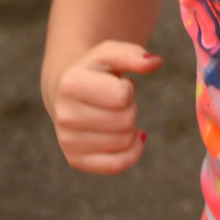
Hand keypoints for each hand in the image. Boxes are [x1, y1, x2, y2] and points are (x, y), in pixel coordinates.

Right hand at [50, 41, 159, 174]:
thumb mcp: (111, 53)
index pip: (121, 98)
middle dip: (129, 108)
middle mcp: (64, 115)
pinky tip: (132, 137)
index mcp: (70, 85)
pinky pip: (117, 165)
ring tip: (111, 113)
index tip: (116, 84)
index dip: (127, 90)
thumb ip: (134, 54)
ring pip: (124, 142)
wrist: (66, 92)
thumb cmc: (94, 71)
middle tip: (115, 101)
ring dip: (128, 127)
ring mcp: (67, 141)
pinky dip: (132, 151)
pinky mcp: (76, 160)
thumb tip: (156, 62)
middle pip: (125, 121)